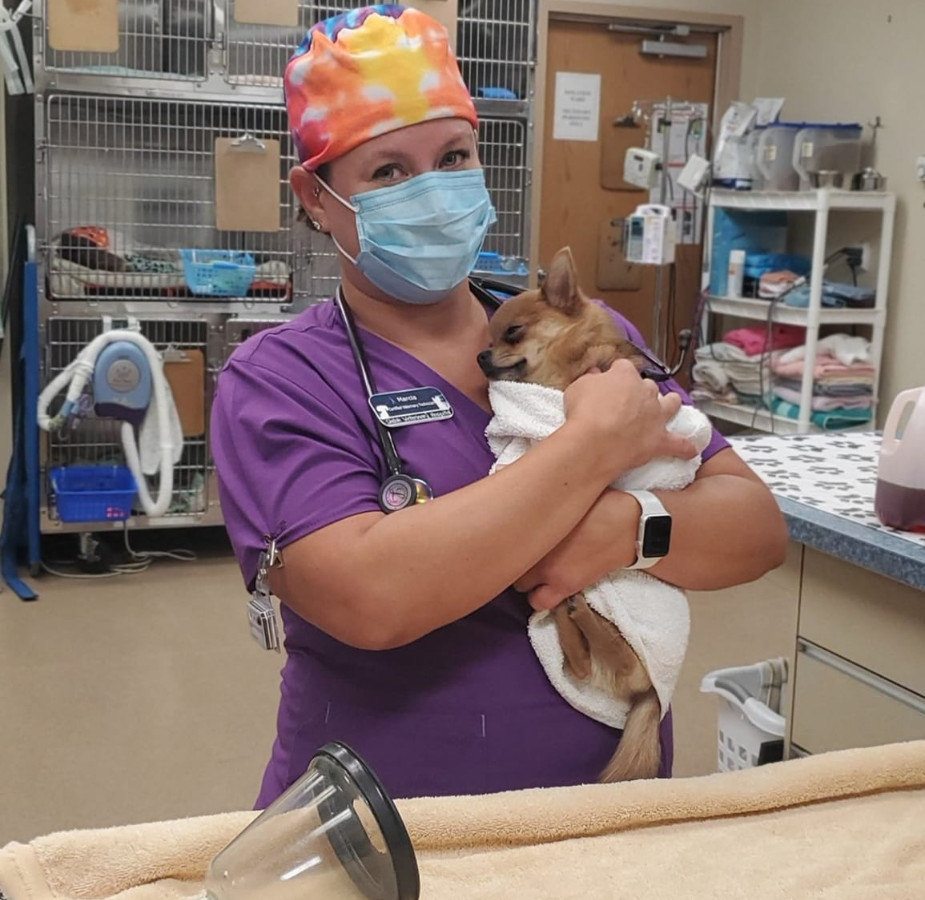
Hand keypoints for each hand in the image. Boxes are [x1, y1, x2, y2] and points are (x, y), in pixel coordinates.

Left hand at [515, 490, 637, 610]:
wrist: (632, 526)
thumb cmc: (602, 502)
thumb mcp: (569, 488)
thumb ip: (537, 487)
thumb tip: (501, 468)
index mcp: (536, 520)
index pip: (503, 532)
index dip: (507, 534)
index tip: (512, 533)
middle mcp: (538, 546)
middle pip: (509, 558)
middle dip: (515, 555)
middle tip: (526, 551)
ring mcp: (550, 569)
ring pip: (518, 584)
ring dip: (524, 578)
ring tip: (534, 570)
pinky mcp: (566, 585)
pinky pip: (538, 602)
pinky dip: (538, 598)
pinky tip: (545, 588)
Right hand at [563, 361, 696, 478]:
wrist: (594, 442)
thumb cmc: (583, 411)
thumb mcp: (578, 388)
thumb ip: (590, 380)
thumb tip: (595, 375)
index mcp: (625, 375)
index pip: (623, 368)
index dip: (615, 375)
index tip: (608, 382)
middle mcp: (645, 391)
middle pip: (648, 386)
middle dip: (642, 391)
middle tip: (629, 400)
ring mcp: (656, 415)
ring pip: (671, 404)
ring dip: (671, 405)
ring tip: (670, 407)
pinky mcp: (659, 440)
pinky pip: (678, 444)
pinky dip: (684, 447)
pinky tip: (690, 450)